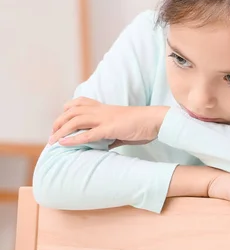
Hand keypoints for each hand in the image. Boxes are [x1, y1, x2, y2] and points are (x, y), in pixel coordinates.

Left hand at [48, 97, 168, 146]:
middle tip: (52, 135)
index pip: (80, 103)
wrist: (156, 120)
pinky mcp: (111, 128)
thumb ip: (109, 136)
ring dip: (61, 131)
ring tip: (53, 141)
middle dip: (59, 122)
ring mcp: (106, 119)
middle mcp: (103, 111)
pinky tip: (64, 144)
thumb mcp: (122, 129)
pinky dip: (74, 139)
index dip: (66, 110)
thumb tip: (101, 146)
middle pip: (72, 111)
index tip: (61, 122)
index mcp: (106, 109)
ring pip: (76, 120)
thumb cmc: (143, 125)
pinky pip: (88, 134)